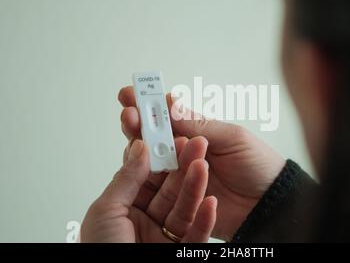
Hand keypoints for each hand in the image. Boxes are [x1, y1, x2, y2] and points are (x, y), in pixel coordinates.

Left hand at [81, 137, 216, 242]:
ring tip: (204, 165)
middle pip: (172, 189)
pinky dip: (206, 220)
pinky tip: (212, 203)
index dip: (162, 156)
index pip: (149, 177)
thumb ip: (126, 178)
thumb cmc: (100, 254)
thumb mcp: (106, 211)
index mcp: (127, 209)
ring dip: (197, 187)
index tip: (172, 135)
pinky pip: (196, 235)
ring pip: (186, 208)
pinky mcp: (182, 253)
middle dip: (185, 166)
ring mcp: (166, 237)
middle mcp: (148, 221)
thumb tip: (139, 146)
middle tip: (197, 143)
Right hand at [118, 87, 284, 240]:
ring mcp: (180, 176)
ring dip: (139, 145)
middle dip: (138, 122)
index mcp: (198, 134)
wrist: (270, 203)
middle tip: (128, 114)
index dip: (149, 104)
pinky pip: (158, 187)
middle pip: (153, 136)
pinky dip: (146, 174)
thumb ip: (201, 125)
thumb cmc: (257, 164)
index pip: (168, 116)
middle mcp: (185, 153)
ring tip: (133, 131)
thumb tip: (170, 103)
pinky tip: (140, 162)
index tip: (130, 94)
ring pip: (150, 159)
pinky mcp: (179, 198)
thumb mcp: (232, 138)